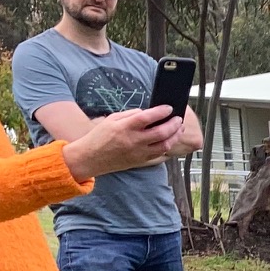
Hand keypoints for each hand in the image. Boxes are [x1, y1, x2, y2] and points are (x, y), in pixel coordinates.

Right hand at [60, 107, 184, 180]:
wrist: (90, 158)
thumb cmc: (99, 137)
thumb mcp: (111, 119)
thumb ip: (130, 114)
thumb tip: (147, 112)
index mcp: (124, 128)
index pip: (147, 117)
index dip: (160, 112)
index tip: (169, 108)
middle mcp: (134, 141)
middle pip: (161, 132)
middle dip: (174, 124)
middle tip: (179, 119)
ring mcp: (139, 153)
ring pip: (164, 145)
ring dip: (175, 136)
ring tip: (179, 129)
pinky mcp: (141, 161)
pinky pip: (159, 154)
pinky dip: (168, 146)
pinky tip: (170, 140)